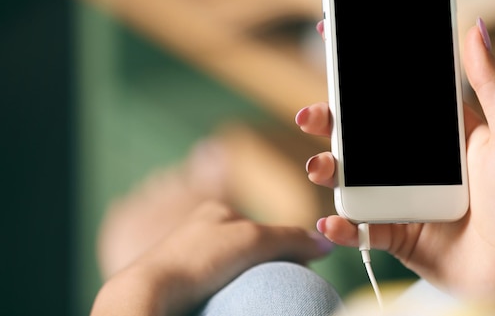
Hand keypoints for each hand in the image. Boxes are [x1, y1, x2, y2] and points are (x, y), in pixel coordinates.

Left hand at [90, 200, 332, 315]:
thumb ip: (290, 238)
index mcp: (216, 211)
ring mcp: (186, 255)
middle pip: (246, 248)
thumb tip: (325, 243)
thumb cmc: (200, 258)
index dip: (283, 248)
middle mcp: (199, 228)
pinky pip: (212, 284)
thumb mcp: (254, 240)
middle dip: (262, 265)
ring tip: (252, 298)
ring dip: (244, 280)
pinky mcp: (178, 280)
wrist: (150, 290)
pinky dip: (225, 292)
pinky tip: (228, 303)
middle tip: (275, 286)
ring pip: (229, 267)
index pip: (262, 228)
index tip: (297, 269)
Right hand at [295, 20, 494, 314]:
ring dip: (326, 168)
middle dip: (329, 121)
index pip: (393, 95)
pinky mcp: (397, 234)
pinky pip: (361, 228)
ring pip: (352, 178)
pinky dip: (343, 226)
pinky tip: (333, 221)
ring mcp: (402, 198)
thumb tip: (475, 28)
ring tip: (319, 166)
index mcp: (438, 133)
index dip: (363, 73)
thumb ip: (490, 83)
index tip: (334, 44)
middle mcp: (415, 162)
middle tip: (311, 115)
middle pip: (361, 134)